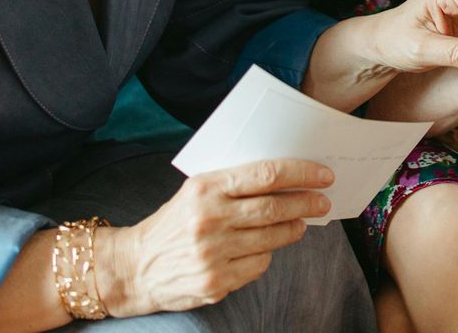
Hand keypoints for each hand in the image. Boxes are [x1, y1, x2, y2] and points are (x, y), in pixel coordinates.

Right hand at [95, 158, 333, 315]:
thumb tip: (286, 177)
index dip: (301, 174)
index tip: (323, 175)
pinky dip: (268, 254)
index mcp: (205, 188)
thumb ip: (234, 183)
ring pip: (271, 238)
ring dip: (293, 229)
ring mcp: (213, 254)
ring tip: (301, 223)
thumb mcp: (195, 191)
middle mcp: (209, 220)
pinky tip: (266, 247)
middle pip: (274, 208)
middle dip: (306, 203)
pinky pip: (258, 266)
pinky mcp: (215, 282)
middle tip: (322, 201)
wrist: (134, 267)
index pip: (266, 175)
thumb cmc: (173, 223)